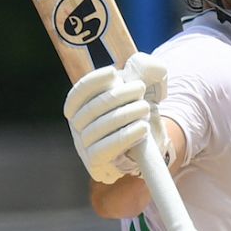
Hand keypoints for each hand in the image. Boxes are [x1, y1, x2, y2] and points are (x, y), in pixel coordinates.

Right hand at [64, 53, 168, 183]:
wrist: (136, 151)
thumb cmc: (132, 117)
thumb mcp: (134, 95)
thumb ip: (141, 77)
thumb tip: (153, 68)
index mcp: (78, 108)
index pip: (79, 92)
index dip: (93, 81)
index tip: (113, 71)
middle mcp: (76, 126)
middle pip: (93, 108)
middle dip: (119, 95)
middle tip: (140, 88)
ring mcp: (83, 146)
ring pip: (101, 127)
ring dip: (126, 114)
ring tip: (145, 108)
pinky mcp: (95, 162)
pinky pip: (106, 148)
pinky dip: (126, 136)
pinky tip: (142, 128)